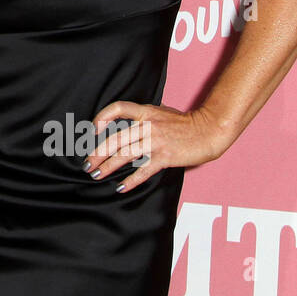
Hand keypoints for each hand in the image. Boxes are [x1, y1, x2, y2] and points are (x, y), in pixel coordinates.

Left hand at [83, 103, 231, 193]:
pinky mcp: (165, 157)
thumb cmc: (185, 123)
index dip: (102, 117)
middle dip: (98, 153)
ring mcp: (156, 141)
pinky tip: (121, 187)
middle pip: (115, 138)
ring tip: (96, 175)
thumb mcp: (162, 112)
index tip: (93, 129)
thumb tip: (127, 121)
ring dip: (108, 167)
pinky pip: (143, 170)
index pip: (118, 108)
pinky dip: (131, 180)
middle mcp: (148, 125)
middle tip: (88, 163)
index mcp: (146, 111)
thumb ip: (144, 116)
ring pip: (124, 155)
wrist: (208, 131)